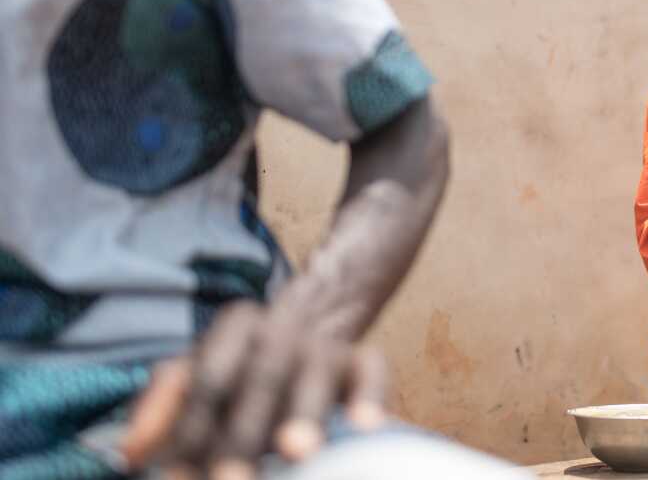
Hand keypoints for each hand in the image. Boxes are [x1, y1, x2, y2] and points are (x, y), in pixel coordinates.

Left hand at [121, 300, 385, 477]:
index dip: (191, 430)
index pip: (209, 379)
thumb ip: (161, 409)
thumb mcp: (195, 373)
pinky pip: (373, 373)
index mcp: (236, 326)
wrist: (311, 327)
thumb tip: (131, 453)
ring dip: (304, 417)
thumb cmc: (242, 367)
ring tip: (296, 452)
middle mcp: (283, 328)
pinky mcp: (363, 360)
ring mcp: (325, 346)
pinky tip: (367, 426)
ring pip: (315, 377)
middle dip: (243, 436)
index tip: (176, 478)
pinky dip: (371, 399)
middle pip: (261, 380)